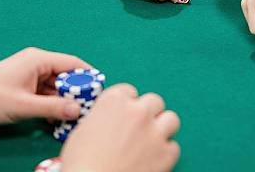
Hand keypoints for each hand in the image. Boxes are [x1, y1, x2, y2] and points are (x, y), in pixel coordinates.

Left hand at [0, 47, 90, 125]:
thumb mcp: (24, 105)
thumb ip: (54, 107)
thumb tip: (79, 110)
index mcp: (39, 59)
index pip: (73, 63)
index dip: (88, 76)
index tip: (99, 91)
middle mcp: (37, 63)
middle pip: (65, 76)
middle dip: (75, 92)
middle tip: (86, 108)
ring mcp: (30, 75)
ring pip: (55, 86)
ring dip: (63, 100)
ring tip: (72, 117)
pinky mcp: (23, 86)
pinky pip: (45, 93)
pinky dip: (51, 103)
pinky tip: (55, 118)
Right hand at [62, 85, 179, 171]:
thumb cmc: (80, 165)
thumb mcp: (82, 131)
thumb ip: (102, 117)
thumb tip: (108, 119)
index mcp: (115, 101)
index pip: (129, 91)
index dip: (126, 105)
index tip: (123, 116)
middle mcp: (138, 111)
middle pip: (154, 101)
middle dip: (148, 114)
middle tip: (139, 129)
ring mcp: (154, 132)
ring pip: (171, 119)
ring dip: (163, 129)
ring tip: (152, 142)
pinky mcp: (165, 154)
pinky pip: (174, 147)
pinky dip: (165, 154)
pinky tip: (153, 162)